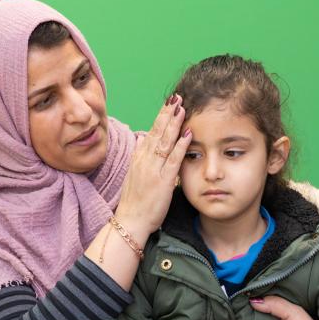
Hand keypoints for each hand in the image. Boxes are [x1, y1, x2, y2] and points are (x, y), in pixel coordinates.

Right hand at [115, 95, 191, 236]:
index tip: (168, 103)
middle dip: (167, 114)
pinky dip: (180, 145)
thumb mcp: (134, 175)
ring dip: (174, 124)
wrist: (130, 222)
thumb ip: (139, 156)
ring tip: (182, 107)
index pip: (150, 133)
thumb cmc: (135, 202)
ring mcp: (153, 170)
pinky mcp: (162, 182)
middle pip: (157, 132)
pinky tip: (188, 133)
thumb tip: (141, 139)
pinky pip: (173, 160)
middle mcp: (144, 161)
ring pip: (164, 142)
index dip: (160, 117)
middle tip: (177, 97)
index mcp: (138, 159)